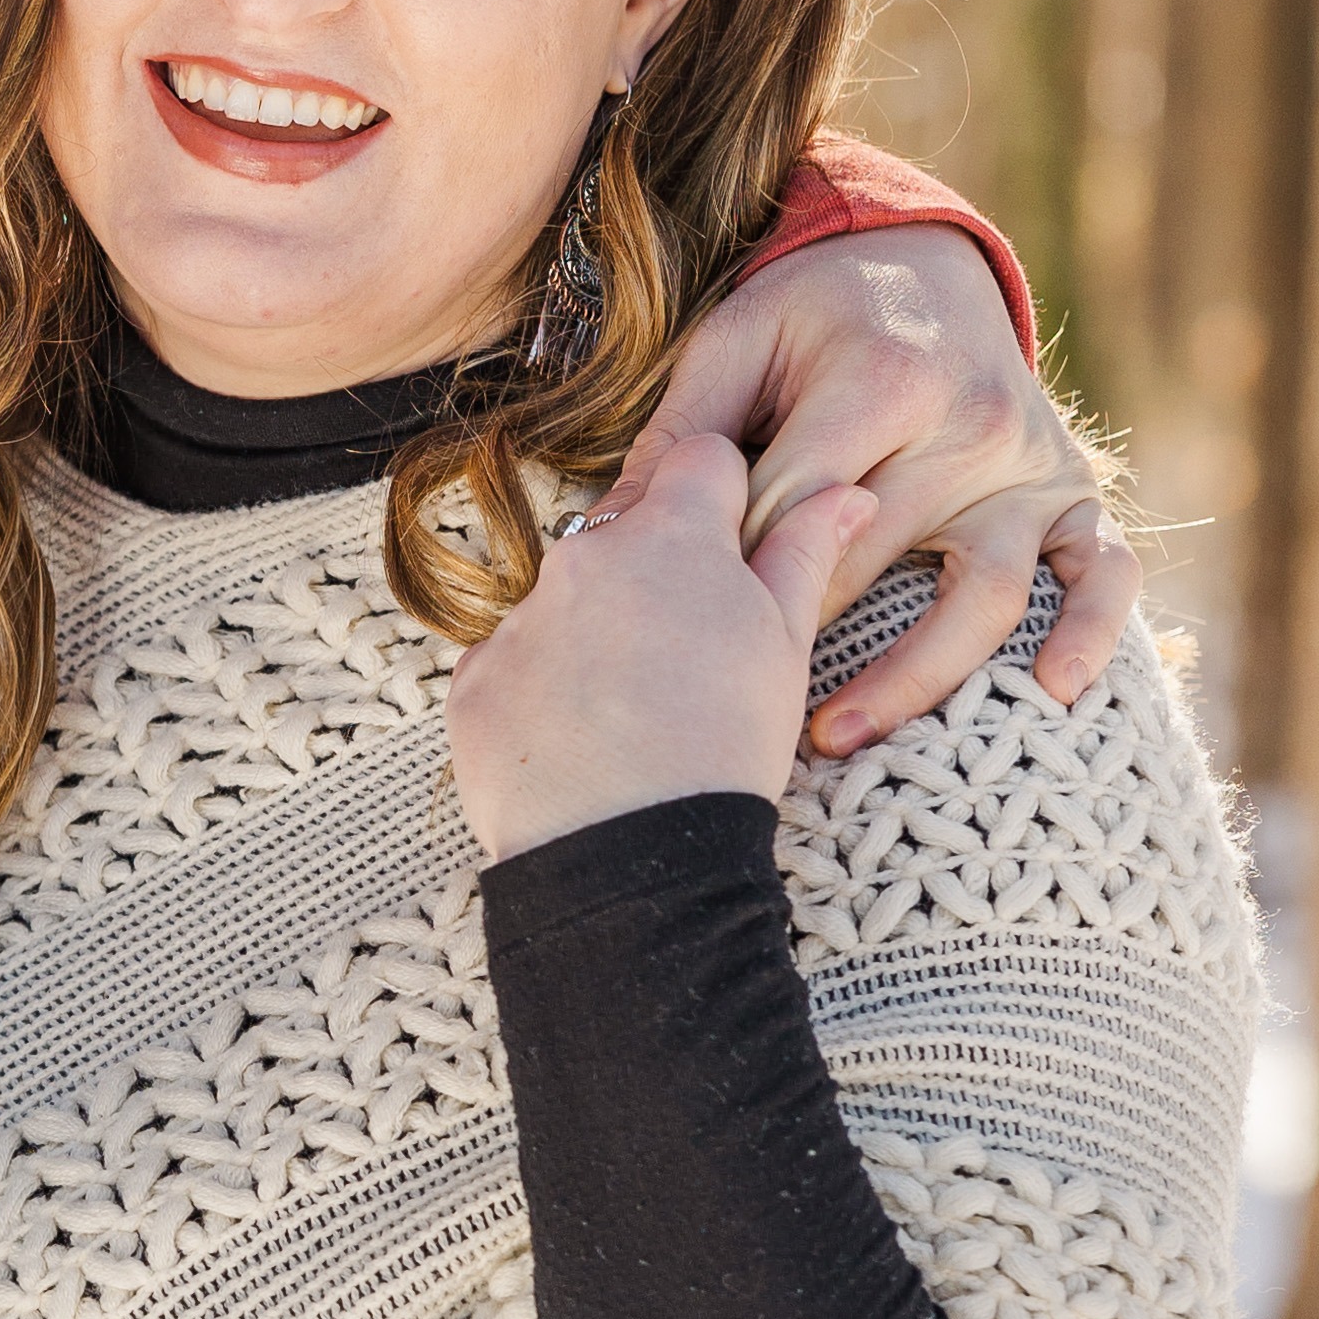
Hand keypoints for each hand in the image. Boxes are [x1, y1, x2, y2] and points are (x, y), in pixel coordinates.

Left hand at [451, 437, 873, 862]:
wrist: (631, 859)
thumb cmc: (724, 747)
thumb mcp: (785, 647)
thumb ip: (804, 553)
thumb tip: (845, 492)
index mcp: (670, 535)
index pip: (699, 459)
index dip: (724, 497)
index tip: (734, 545)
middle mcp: (581, 557)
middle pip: (625, 530)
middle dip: (657, 571)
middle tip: (688, 650)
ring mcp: (519, 618)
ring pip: (567, 599)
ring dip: (598, 631)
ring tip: (632, 711)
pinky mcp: (474, 679)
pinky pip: (513, 662)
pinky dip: (543, 690)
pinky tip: (579, 742)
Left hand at [635, 224, 1135, 750]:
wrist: (926, 265)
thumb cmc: (811, 315)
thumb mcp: (735, 341)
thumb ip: (684, 433)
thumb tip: (608, 532)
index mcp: (884, 378)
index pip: (798, 506)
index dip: (732, 570)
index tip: (674, 629)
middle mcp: (971, 423)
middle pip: (872, 560)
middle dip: (791, 633)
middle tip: (718, 707)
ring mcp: (1031, 464)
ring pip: (983, 594)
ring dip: (912, 678)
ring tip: (836, 734)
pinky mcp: (1074, 492)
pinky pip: (1102, 571)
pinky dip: (1091, 632)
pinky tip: (1053, 692)